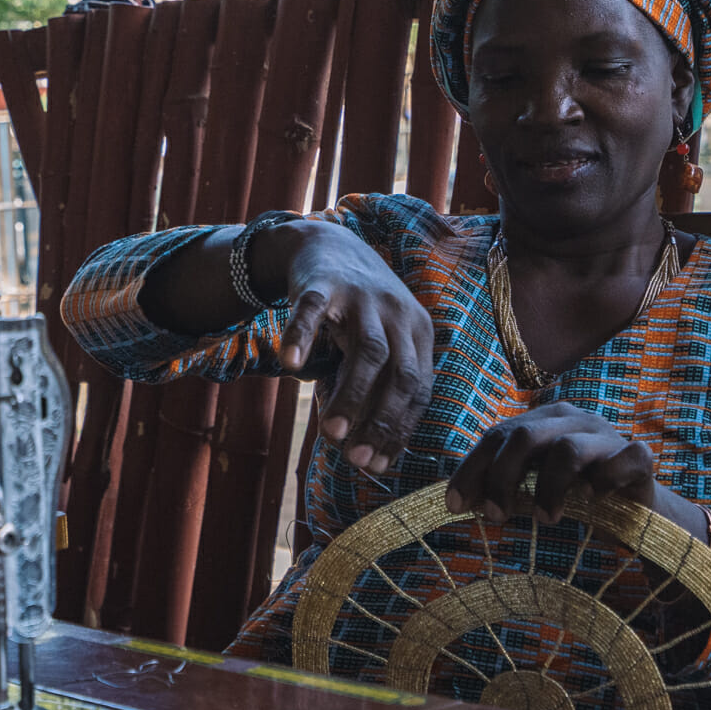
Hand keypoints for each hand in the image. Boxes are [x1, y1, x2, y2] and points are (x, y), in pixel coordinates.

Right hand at [256, 220, 434, 475]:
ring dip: (351, 395)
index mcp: (419, 332)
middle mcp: (398, 313)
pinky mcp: (324, 282)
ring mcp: (363, 296)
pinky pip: (313, 310)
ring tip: (331, 432)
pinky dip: (302, 336)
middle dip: (381, 420)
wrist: (328, 245)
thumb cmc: (355, 312)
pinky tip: (291, 363)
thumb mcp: (380, 344)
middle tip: (357, 457)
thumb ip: (376, 392)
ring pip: (367, 350)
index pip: (418, 389)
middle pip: (400, 372)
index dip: (399, 429)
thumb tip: (368, 458)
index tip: (377, 464)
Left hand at [445, 404, 691, 534]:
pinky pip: (618, 461)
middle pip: (523, 436)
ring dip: (548, 489)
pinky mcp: (639, 455)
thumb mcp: (535, 488)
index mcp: (542, 421)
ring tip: (545, 519)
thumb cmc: (580, 498)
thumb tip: (457, 503)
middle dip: (501, 479)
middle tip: (496, 517)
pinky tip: (594, 500)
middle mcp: (572, 420)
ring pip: (565, 450)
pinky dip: (603, 482)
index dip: (472, 470)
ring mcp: (607, 434)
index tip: (454, 506)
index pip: (496, 436)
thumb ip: (504, 487)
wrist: (643, 512)